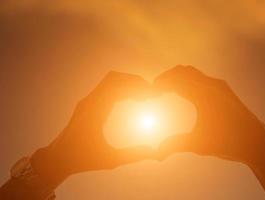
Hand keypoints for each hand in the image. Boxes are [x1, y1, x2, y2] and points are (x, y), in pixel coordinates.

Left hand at [31, 71, 153, 186]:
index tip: (152, 94)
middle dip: (135, 82)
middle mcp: (90, 101)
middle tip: (151, 94)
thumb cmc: (82, 160)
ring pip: (110, 82)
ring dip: (127, 85)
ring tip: (143, 96)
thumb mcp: (110, 160)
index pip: (117, 84)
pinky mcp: (87, 104)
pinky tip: (131, 101)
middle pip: (114, 78)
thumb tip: (155, 153)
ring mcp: (87, 101)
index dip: (137, 85)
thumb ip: (133, 155)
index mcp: (94, 110)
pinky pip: (106, 90)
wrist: (57, 158)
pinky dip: (120, 90)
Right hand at [154, 65, 264, 162]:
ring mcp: (219, 86)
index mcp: (203, 94)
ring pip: (193, 73)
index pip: (175, 78)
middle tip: (156, 91)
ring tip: (167, 92)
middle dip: (167, 78)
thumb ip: (175, 145)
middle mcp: (212, 85)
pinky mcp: (224, 90)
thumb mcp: (198, 144)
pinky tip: (185, 96)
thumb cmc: (229, 142)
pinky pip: (201, 79)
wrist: (257, 142)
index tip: (150, 92)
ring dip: (178, 79)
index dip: (160, 83)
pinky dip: (189, 82)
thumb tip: (156, 152)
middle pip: (182, 71)